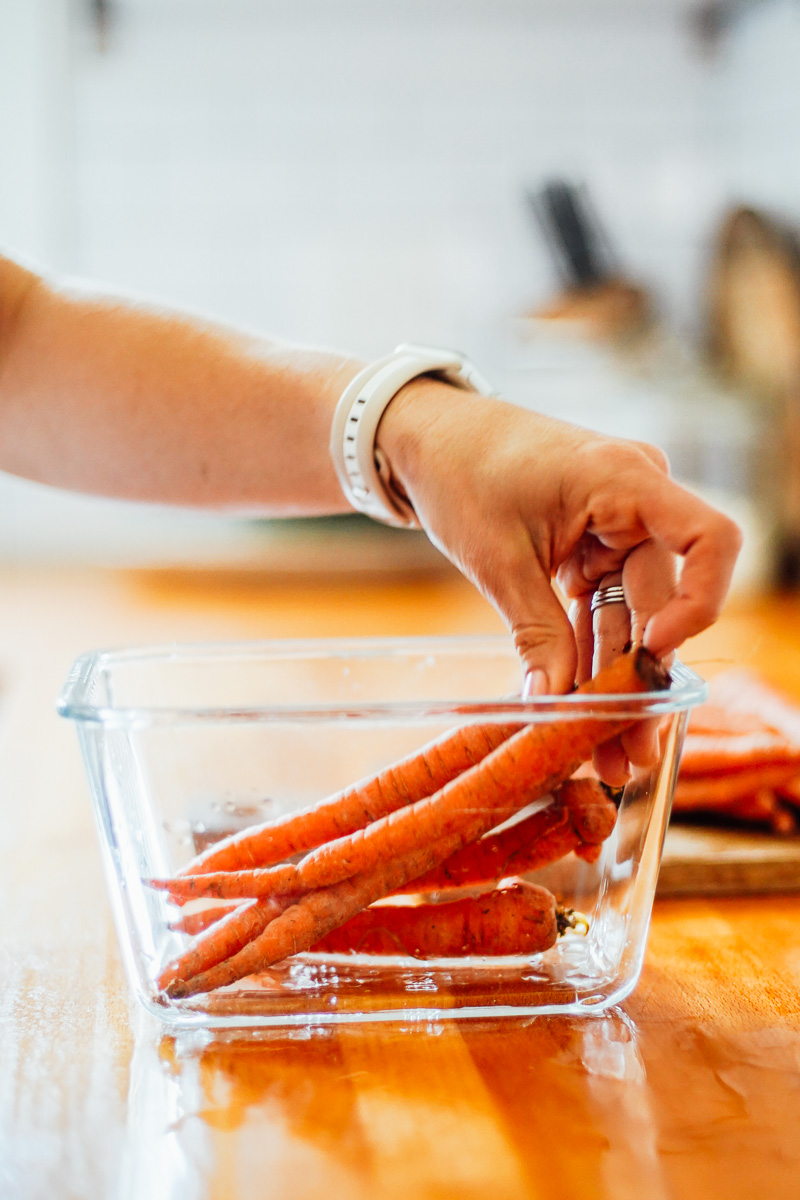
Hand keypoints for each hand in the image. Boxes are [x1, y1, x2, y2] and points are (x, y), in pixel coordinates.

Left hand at [378, 382, 740, 776]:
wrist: (429, 436)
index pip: (710, 541)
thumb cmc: (462, 470)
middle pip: (662, 602)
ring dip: (614, 681)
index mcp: (626, 481)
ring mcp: (616, 526)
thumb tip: (554, 707)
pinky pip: (601, 609)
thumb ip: (536, 631)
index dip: (699, 606)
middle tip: (630, 752)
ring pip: (629, 616)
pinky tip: (582, 709)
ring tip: (605, 753)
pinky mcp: (591, 547)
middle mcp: (636, 502)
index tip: (654, 656)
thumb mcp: (498, 559)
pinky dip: (588, 654)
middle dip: (641, 681)